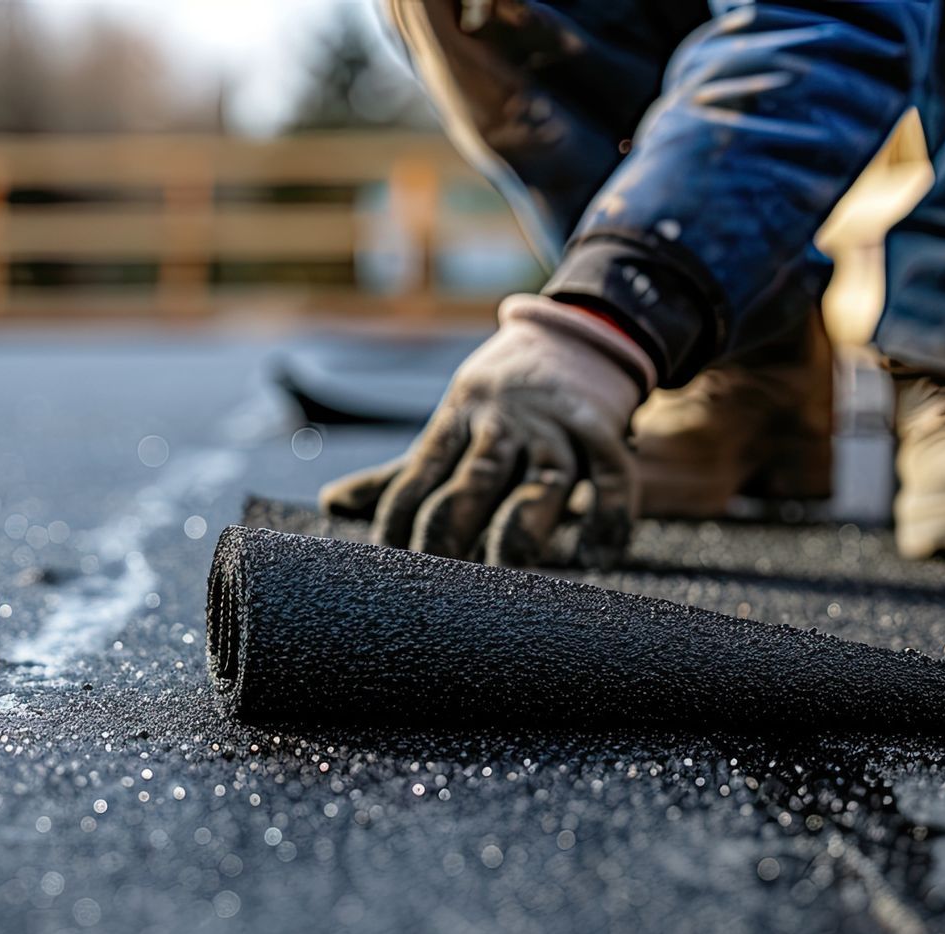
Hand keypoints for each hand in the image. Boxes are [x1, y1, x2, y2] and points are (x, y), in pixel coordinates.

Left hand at [319, 294, 652, 566]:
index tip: (391, 567)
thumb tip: (331, 504)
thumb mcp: (450, 428)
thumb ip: (404, 474)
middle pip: (476, 478)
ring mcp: (557, 427)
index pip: (419, 475)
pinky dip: (609, 518)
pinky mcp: (604, 431)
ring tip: (507, 570)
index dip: (399, 522)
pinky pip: (613, 476)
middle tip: (439, 582)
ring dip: (522, 528)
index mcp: (457, 420)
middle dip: (453, 529)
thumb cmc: (499, 407)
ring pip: (542, 479)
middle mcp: (504, 422)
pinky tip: (595, 562)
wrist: (573, 340)